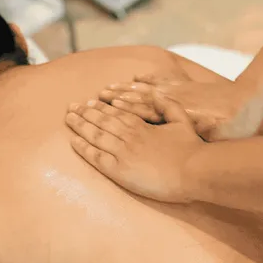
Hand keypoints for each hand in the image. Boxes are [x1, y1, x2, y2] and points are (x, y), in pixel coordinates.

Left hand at [65, 92, 204, 202]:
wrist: (193, 170)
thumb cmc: (190, 148)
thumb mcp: (181, 120)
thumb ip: (167, 105)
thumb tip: (155, 92)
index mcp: (142, 125)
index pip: (115, 112)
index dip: (101, 107)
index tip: (89, 101)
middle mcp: (129, 135)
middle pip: (102, 120)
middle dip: (85, 113)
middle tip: (71, 107)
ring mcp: (123, 152)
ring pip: (95, 135)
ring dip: (80, 126)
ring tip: (68, 119)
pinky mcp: (119, 170)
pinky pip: (96, 157)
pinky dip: (83, 148)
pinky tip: (73, 141)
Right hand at [99, 76, 251, 140]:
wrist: (249, 100)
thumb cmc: (232, 127)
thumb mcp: (211, 140)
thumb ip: (190, 140)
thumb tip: (174, 144)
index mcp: (175, 116)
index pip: (140, 113)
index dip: (120, 112)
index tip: (101, 110)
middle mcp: (172, 100)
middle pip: (136, 99)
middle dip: (114, 100)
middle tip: (93, 100)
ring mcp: (178, 91)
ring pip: (145, 89)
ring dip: (125, 89)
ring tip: (106, 89)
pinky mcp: (187, 85)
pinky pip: (162, 80)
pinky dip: (148, 80)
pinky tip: (137, 77)